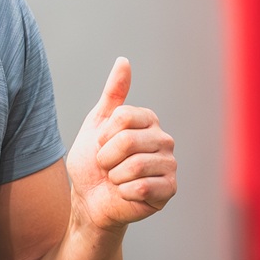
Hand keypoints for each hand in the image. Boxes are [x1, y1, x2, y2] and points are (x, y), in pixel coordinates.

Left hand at [66, 57, 176, 231]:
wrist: (90, 199)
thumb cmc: (92, 161)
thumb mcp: (97, 123)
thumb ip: (113, 94)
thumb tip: (124, 61)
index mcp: (148, 120)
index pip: (123, 117)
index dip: (103, 135)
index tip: (101, 145)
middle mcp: (164, 139)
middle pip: (128, 141)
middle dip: (106, 157)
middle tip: (107, 166)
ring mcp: (169, 165)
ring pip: (135, 165)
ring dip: (114, 176)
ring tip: (116, 179)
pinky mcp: (170, 189)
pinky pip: (142, 187)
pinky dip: (124, 192)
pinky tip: (125, 193)